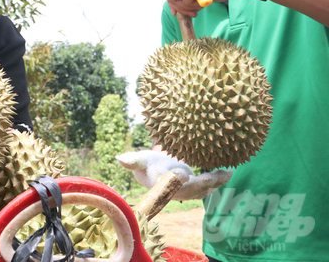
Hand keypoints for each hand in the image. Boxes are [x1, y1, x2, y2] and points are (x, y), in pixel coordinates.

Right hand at [116, 150, 231, 200]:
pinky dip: (218, 179)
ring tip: (227, 173)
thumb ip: (132, 160)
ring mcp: (187, 192)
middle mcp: (175, 192)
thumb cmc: (148, 164)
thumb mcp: (140, 160)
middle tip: (215, 176)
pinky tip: (229, 171)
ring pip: (202, 189)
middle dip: (203, 183)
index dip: (175, 182)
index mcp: (161, 185)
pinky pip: (208, 185)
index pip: (168, 185)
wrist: (156, 172)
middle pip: (190, 190)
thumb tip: (119, 158)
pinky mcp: (197, 188)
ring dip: (215, 182)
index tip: (183, 175)